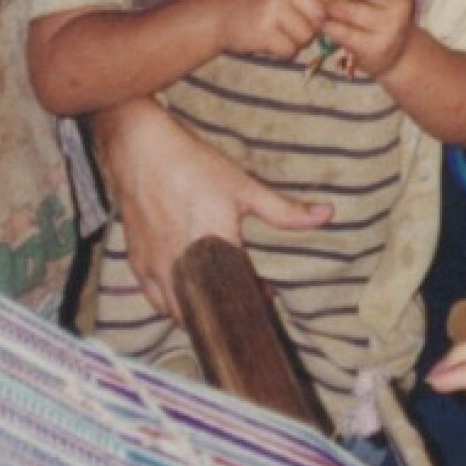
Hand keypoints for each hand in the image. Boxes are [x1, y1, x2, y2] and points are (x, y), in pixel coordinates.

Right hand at [91, 99, 332, 315]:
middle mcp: (182, 265)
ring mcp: (156, 268)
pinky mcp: (137, 264)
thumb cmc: (194, 166)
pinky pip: (155, 301)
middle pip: (207, 312)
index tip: (267, 295)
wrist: (141, 151)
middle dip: (227, 312)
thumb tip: (328, 214)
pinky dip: (172, 305)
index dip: (256, 299)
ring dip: (199, 314)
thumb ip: (284, 211)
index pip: (241, 293)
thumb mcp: (244, 187)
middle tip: (243, 299)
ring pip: (178, 313)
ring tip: (217, 300)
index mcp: (214, 247)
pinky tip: (186, 294)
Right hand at [210, 0, 334, 59]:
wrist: (216, 14)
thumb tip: (342, 7)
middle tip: (292, 28)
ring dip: (296, 41)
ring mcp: (271, 9)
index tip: (312, 13)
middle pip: (319, 16)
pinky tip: (268, 42)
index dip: (325, 6)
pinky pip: (289, 49)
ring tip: (278, 33)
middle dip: (311, 27)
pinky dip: (282, 52)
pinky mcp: (262, 32)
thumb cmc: (254, 0)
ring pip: (306, 36)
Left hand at [321, 0, 414, 79]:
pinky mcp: (376, 47)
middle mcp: (401, 3)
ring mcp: (390, 26)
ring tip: (328, 9)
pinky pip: (345, 33)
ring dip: (332, 8)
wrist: (395, 53)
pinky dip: (330, 27)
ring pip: (352, 10)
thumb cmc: (379, 13)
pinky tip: (328, 25)